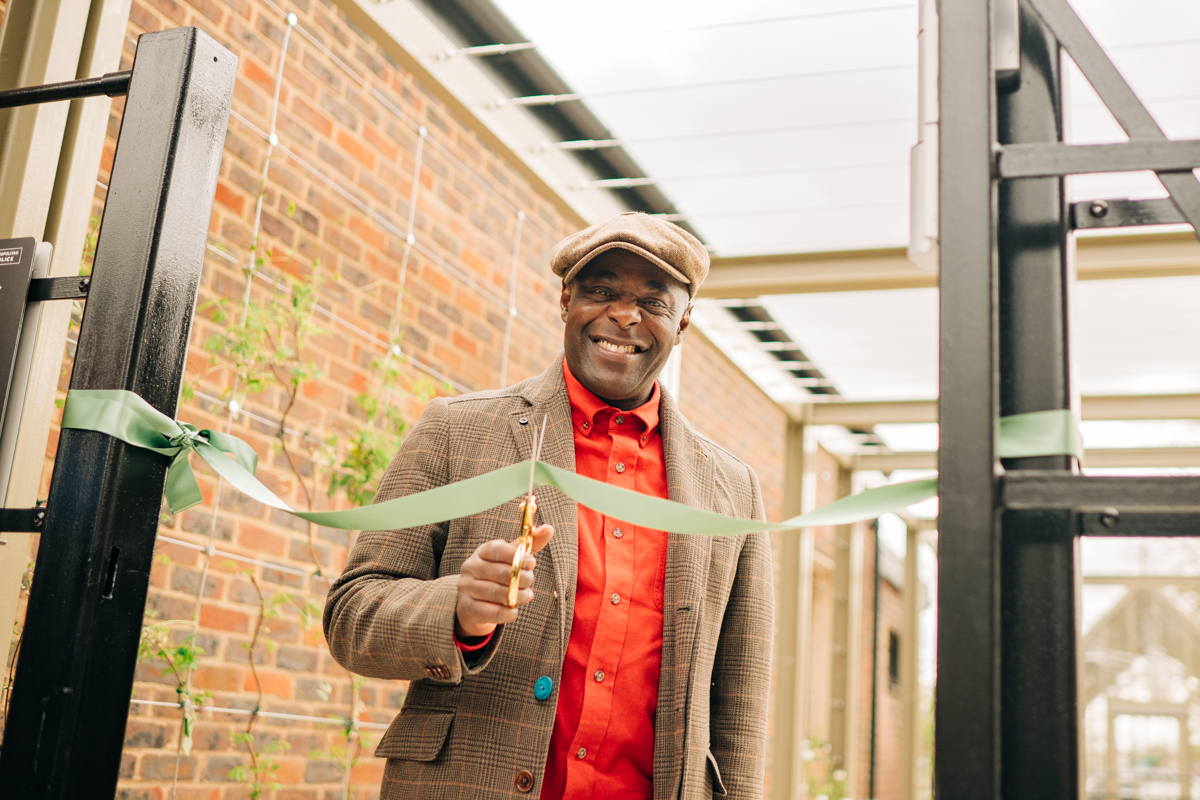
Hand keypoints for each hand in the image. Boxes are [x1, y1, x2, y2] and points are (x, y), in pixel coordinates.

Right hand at [455, 523, 554, 638]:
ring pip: (497, 593)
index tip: (532, 563)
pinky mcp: (468, 608)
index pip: (497, 548)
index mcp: (482, 552)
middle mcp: (471, 567)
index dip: (517, 555)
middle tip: (530, 581)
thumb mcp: (511, 559)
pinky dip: (507, 613)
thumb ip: (529, 545)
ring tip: (527, 595)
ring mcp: (467, 588)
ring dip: (518, 596)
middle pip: (500, 572)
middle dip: (522, 578)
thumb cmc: (497, 576)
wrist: (473, 603)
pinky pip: (491, 612)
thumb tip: (549, 528)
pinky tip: (514, 610)